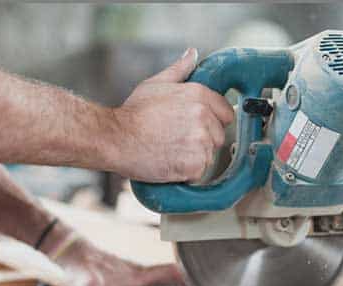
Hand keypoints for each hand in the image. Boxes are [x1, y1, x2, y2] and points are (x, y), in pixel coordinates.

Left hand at [53, 237, 184, 285]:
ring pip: (160, 278)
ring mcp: (132, 273)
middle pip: (169, 277)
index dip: (186, 276)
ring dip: (173, 285)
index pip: (168, 273)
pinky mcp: (124, 275)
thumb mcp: (87, 285)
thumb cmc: (83, 266)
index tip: (203, 280)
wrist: (71, 251)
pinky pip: (149, 280)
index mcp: (137, 275)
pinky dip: (158, 285)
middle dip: (185, 284)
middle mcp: (138, 273)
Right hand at [109, 48, 234, 181]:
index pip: (226, 113)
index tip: (197, 128)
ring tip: (170, 151)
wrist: (116, 139)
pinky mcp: (194, 165)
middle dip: (202, 142)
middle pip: (218, 137)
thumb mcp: (156, 84)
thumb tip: (193, 54)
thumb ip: (180, 70)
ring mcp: (200, 142)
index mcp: (199, 95)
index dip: (214, 122)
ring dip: (194, 159)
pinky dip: (187, 174)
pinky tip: (170, 164)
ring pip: (208, 156)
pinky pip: (199, 173)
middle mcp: (204, 117)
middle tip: (177, 141)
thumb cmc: (134, 113)